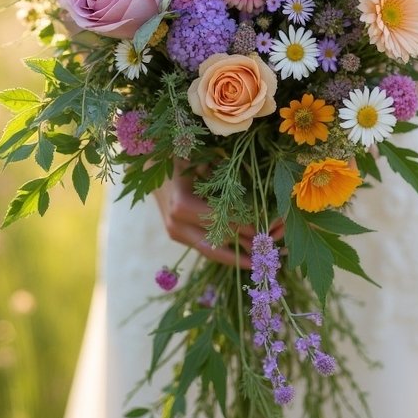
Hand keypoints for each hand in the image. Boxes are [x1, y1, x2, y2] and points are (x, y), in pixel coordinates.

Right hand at [153, 161, 283, 269]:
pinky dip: (227, 253)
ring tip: (264, 263)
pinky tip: (248, 258)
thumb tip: (256, 180)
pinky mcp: (178, 236)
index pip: (221, 220)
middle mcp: (177, 224)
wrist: (144, 166)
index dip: (245, 225)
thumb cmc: (176, 154)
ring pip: (212, 252)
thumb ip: (222, 170)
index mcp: (182, 204)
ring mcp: (176, 233)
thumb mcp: (198, 157)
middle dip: (247, 248)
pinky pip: (205, 248)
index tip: (268, 229)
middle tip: (273, 254)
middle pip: (218, 242)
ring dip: (239, 257)